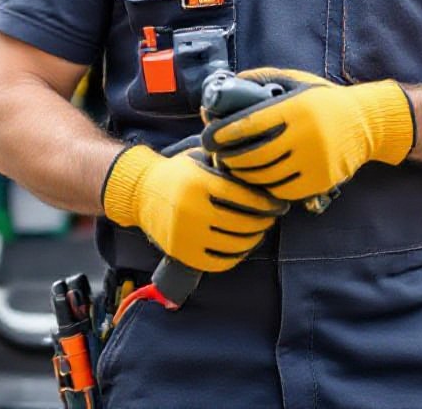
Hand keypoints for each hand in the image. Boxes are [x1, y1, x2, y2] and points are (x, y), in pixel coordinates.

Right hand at [102, 145, 286, 272]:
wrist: (142, 194)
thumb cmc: (179, 173)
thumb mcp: (199, 159)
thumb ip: (226, 165)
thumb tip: (262, 167)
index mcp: (199, 183)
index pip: (244, 198)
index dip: (267, 203)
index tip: (279, 205)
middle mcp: (191, 210)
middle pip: (242, 223)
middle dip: (263, 222)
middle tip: (272, 219)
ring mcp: (186, 235)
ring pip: (233, 244)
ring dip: (253, 240)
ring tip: (260, 232)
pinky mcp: (182, 254)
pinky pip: (218, 262)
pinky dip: (235, 256)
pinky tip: (242, 246)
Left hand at [202, 68, 415, 201]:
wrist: (366, 122)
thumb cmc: (324, 99)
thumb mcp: (297, 81)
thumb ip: (264, 78)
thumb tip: (230, 81)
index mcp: (295, 108)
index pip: (248, 124)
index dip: (223, 133)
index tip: (208, 137)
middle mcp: (304, 135)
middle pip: (254, 155)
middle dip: (230, 158)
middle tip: (218, 156)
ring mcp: (314, 161)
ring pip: (266, 176)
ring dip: (244, 174)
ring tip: (235, 168)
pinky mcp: (321, 180)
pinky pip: (283, 190)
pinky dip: (266, 187)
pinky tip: (259, 179)